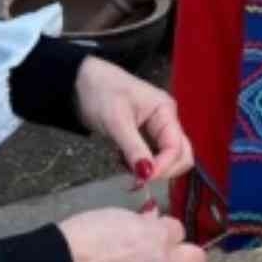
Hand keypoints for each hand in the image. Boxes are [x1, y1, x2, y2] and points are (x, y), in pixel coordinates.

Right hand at [57, 207, 206, 261]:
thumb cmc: (85, 236)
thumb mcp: (116, 216)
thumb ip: (143, 222)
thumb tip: (152, 222)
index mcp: (160, 234)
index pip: (179, 230)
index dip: (164, 232)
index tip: (152, 234)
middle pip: (197, 258)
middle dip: (183, 254)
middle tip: (164, 255)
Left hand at [75, 57, 193, 187]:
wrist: (80, 82)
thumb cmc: (100, 92)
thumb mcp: (117, 121)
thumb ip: (134, 149)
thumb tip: (147, 175)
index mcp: (165, 111)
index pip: (176, 147)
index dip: (163, 167)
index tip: (143, 179)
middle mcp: (166, 121)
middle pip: (181, 155)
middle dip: (163, 170)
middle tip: (139, 178)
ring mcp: (156, 129)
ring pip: (167, 159)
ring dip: (151, 169)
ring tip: (126, 165)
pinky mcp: (144, 137)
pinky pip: (151, 157)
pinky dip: (141, 165)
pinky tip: (123, 160)